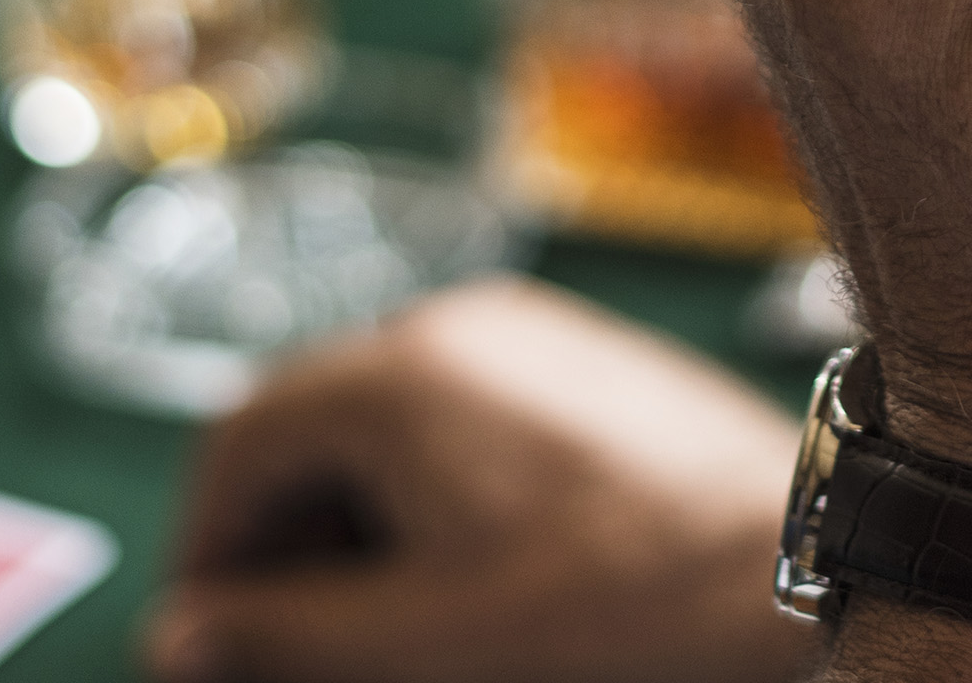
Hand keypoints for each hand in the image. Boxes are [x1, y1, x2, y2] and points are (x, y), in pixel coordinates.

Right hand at [145, 278, 808, 682]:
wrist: (790, 553)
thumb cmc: (613, 601)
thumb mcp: (418, 641)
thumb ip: (279, 635)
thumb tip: (181, 635)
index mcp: (392, 375)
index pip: (237, 444)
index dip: (209, 552)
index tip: (213, 638)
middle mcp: (454, 326)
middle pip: (312, 427)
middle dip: (288, 543)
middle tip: (299, 644)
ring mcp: (528, 336)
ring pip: (390, 427)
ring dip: (361, 523)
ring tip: (391, 621)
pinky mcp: (585, 366)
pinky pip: (468, 419)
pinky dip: (437, 495)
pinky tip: (471, 575)